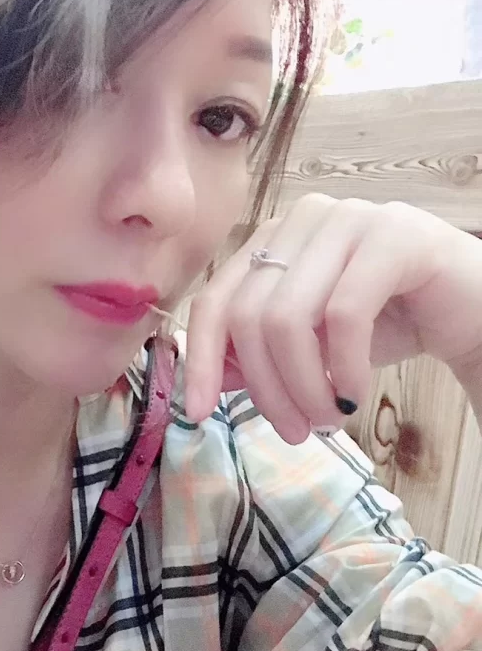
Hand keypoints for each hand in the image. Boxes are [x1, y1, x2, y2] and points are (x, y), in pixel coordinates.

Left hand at [184, 194, 481, 442]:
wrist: (472, 312)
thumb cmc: (387, 324)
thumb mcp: (309, 346)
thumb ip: (257, 355)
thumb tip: (204, 381)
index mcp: (274, 239)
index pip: (216, 300)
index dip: (201, 360)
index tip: (197, 413)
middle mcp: (304, 218)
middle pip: (249, 316)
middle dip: (266, 388)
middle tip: (294, 431)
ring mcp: (349, 219)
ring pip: (288, 318)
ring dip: (304, 386)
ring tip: (326, 419)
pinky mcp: (395, 235)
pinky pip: (343, 316)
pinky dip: (342, 369)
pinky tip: (353, 395)